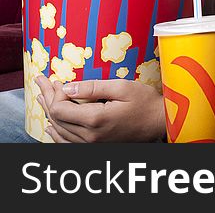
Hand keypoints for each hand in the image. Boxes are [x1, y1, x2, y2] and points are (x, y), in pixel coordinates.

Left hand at [35, 75, 165, 142]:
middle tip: (41, 82)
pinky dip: (56, 134)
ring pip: (59, 131)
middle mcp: (90, 136)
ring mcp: (92, 144)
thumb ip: (93, 87)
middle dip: (47, 99)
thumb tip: (67, 87)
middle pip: (57, 119)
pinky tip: (52, 126)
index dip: (54, 93)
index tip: (54, 80)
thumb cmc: (145, 102)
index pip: (60, 108)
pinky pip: (67, 143)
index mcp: (95, 120)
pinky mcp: (96, 147)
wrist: (160, 122)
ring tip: (42, 98)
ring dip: (49, 114)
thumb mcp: (122, 87)